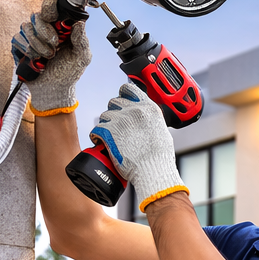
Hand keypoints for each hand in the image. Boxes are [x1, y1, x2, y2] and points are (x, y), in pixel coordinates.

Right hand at [11, 0, 89, 114]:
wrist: (55, 91)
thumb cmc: (69, 74)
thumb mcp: (82, 57)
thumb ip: (81, 40)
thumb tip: (80, 23)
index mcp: (60, 27)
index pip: (51, 7)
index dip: (49, 7)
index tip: (53, 17)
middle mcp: (44, 29)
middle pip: (37, 15)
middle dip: (45, 31)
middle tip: (55, 45)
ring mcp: (31, 37)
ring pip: (26, 27)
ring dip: (38, 44)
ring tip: (47, 56)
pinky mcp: (21, 47)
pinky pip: (17, 39)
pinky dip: (27, 50)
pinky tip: (36, 59)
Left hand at [91, 83, 186, 211]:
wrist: (153, 171)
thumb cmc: (160, 158)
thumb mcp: (162, 131)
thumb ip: (152, 119)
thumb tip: (146, 118)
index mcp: (148, 108)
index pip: (128, 89)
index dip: (122, 96)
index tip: (122, 105)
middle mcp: (134, 110)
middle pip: (114, 102)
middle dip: (114, 113)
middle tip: (117, 126)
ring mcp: (121, 120)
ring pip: (104, 116)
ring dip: (106, 125)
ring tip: (110, 137)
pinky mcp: (110, 132)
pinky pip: (97, 128)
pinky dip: (97, 135)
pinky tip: (100, 141)